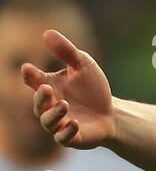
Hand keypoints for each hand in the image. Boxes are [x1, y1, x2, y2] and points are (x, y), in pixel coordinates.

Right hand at [21, 29, 116, 148]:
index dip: (29, 75)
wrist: (112, 113)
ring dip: (54, 114)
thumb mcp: (83, 65)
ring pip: (48, 122)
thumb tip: (47, 32)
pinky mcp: (72, 137)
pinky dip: (67, 132)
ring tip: (64, 104)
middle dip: (40, 97)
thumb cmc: (93, 89)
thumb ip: (66, 51)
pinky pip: (63, 138)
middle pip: (38, 103)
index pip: (32, 80)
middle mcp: (49, 106)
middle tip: (46, 89)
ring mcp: (59, 123)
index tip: (28, 69)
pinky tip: (74, 123)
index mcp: (48, 86)